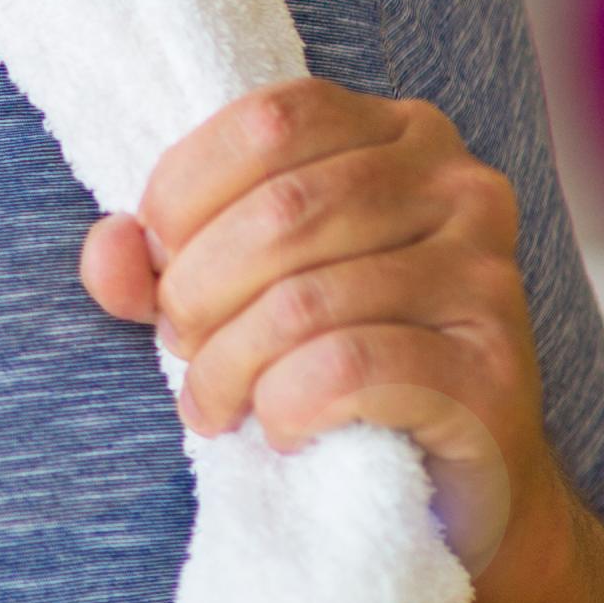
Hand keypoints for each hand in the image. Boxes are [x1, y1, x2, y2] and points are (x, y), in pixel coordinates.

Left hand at [76, 75, 563, 581]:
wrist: (450, 480)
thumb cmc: (328, 355)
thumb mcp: (233, 284)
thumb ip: (159, 255)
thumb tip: (110, 251)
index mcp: (399, 133)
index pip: (269, 122)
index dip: (186, 191)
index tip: (162, 260)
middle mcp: (460, 187)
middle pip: (281, 214)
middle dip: (197, 292)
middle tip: (183, 346)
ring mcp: (488, 278)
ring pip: (305, 302)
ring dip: (229, 364)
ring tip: (215, 401)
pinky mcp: (493, 372)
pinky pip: (349, 370)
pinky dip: (285, 404)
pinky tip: (280, 426)